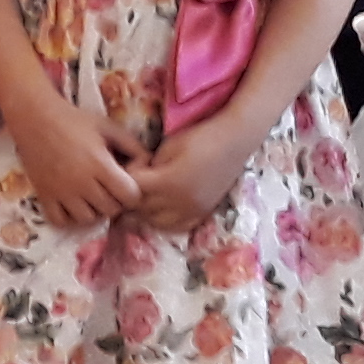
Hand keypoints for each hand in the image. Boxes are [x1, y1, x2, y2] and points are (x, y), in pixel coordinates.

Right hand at [11, 94, 141, 227]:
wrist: (35, 117)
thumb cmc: (75, 120)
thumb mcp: (108, 127)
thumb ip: (133, 146)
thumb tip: (148, 164)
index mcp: (100, 164)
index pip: (129, 196)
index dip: (133, 193)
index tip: (126, 184)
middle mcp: (81, 183)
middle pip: (110, 210)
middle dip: (115, 202)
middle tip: (109, 189)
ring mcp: (61, 192)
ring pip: (87, 219)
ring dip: (94, 211)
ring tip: (91, 197)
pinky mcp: (44, 195)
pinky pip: (61, 221)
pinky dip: (69, 217)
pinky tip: (72, 204)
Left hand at [127, 108, 256, 234]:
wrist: (235, 141)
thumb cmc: (200, 137)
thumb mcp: (168, 147)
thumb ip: (149, 167)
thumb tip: (135, 181)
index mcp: (170, 182)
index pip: (133, 189)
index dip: (128, 176)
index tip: (136, 164)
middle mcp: (181, 202)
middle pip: (141, 209)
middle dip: (133, 194)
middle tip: (137, 180)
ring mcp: (194, 211)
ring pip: (155, 222)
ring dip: (145, 210)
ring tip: (147, 194)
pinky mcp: (203, 213)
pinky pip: (176, 227)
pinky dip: (164, 220)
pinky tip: (162, 206)